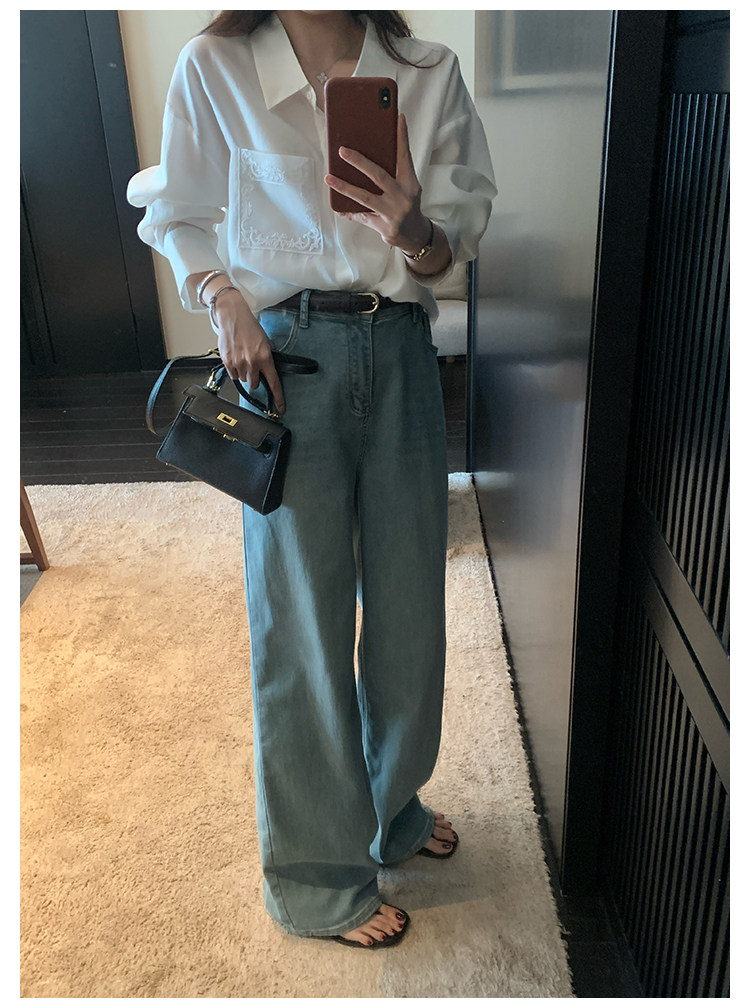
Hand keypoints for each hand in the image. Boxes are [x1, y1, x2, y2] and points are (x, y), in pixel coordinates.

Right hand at [211, 289, 284, 413]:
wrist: (233, 317)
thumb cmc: (249, 327)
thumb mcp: (265, 341)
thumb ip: (269, 355)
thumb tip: (270, 367)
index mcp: (265, 358)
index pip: (274, 382)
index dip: (278, 397)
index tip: (281, 408)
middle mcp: (252, 362)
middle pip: (254, 384)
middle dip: (255, 379)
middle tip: (253, 367)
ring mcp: (239, 363)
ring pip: (243, 379)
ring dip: (244, 373)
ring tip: (243, 359)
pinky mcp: (227, 361)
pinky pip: (233, 375)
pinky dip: (235, 370)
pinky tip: (236, 358)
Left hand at [324, 114, 430, 253]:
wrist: (415, 235)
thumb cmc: (407, 205)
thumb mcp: (407, 187)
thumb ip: (394, 171)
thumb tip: (371, 150)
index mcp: (410, 183)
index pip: (405, 157)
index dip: (402, 137)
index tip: (397, 117)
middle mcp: (403, 197)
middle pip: (379, 175)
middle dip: (359, 162)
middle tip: (342, 150)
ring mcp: (393, 213)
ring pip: (365, 197)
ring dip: (345, 187)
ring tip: (329, 178)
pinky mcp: (385, 227)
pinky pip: (363, 217)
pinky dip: (350, 211)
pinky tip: (338, 207)